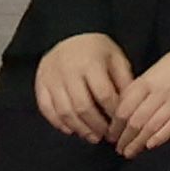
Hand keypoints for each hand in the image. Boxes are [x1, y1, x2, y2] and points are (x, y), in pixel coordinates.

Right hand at [30, 29, 135, 146]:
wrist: (67, 33)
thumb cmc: (96, 49)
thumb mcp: (116, 57)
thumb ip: (124, 80)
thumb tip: (130, 106)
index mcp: (91, 63)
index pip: (104, 94)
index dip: (113, 113)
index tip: (121, 125)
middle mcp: (69, 72)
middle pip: (82, 106)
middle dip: (96, 125)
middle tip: (106, 136)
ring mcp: (51, 79)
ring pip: (64, 111)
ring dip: (79, 128)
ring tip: (92, 136)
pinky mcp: (39, 84)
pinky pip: (46, 109)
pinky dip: (58, 123)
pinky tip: (71, 130)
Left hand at [112, 42, 169, 155]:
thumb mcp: (157, 67)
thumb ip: (142, 85)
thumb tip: (125, 104)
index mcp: (146, 81)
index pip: (123, 109)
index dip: (114, 126)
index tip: (110, 136)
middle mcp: (158, 92)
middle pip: (135, 121)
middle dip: (124, 139)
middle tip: (118, 149)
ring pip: (151, 127)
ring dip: (138, 143)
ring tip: (130, 153)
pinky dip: (160, 137)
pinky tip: (151, 146)